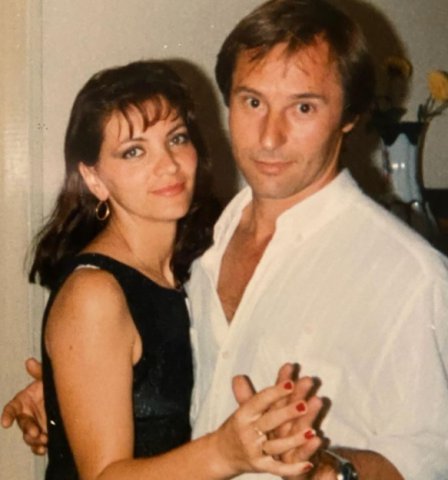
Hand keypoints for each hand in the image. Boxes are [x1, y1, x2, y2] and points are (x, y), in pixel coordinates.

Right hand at [1, 358, 47, 454]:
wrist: (68, 398)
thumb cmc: (52, 387)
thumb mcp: (48, 379)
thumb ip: (39, 372)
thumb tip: (29, 361)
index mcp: (23, 401)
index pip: (11, 408)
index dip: (7, 415)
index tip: (6, 423)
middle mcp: (26, 414)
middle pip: (22, 424)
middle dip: (28, 429)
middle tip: (36, 432)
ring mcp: (34, 425)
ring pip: (28, 436)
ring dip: (34, 441)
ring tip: (44, 441)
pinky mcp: (43, 434)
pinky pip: (37, 444)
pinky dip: (39, 448)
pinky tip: (45, 449)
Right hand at [233, 363, 323, 479]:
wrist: (221, 454)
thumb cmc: (237, 427)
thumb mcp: (241, 409)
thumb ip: (247, 393)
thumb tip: (240, 375)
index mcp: (243, 414)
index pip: (260, 401)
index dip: (275, 392)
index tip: (290, 382)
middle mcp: (247, 432)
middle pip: (269, 421)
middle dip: (288, 413)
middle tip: (305, 403)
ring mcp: (254, 451)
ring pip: (276, 446)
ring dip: (295, 440)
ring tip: (313, 431)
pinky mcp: (261, 467)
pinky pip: (278, 469)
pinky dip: (293, 469)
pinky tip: (309, 464)